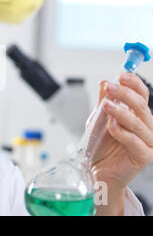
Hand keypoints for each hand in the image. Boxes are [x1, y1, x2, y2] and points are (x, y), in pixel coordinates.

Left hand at [87, 73, 152, 213]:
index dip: (134, 83)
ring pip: (137, 122)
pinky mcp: (144, 156)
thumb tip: (104, 82)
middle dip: (124, 94)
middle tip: (110, 87)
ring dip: (121, 111)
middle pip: (140, 106)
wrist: (98, 171)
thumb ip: (104, 103)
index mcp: (138, 116)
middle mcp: (147, 127)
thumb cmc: (101, 146)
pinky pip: (134, 141)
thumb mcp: (99, 120)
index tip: (121, 74)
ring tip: (106, 105)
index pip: (141, 95)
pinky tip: (111, 126)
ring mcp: (148, 142)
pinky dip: (121, 132)